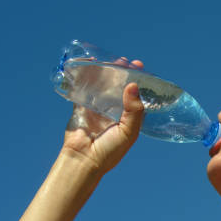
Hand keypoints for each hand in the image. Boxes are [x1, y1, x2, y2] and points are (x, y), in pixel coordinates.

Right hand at [62, 59, 144, 174]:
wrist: (83, 159)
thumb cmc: (110, 151)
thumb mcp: (129, 132)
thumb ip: (134, 110)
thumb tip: (133, 85)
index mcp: (128, 119)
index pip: (135, 96)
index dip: (138, 81)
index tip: (139, 67)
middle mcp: (114, 112)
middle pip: (119, 88)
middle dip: (122, 73)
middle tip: (124, 61)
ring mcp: (97, 109)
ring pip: (102, 86)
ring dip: (105, 73)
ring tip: (108, 60)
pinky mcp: (81, 107)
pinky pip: (83, 89)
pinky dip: (84, 77)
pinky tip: (87, 64)